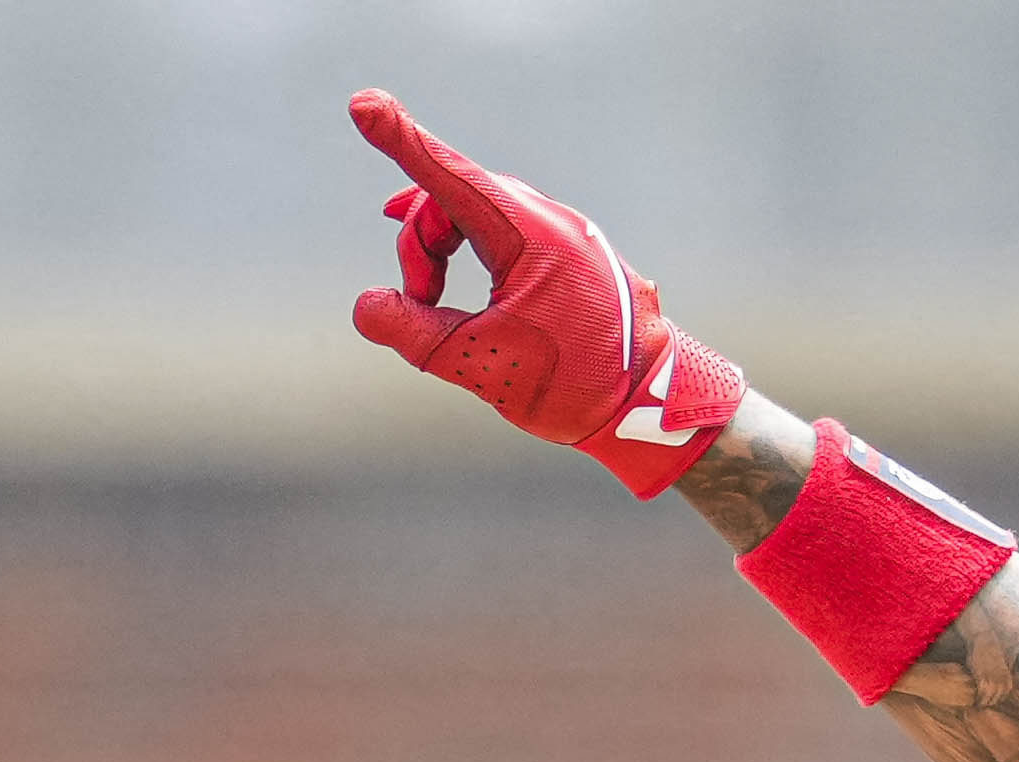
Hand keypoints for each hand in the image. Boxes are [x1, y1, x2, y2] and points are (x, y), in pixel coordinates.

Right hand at [345, 89, 746, 495]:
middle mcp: (546, 218)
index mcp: (528, 235)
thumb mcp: (484, 363)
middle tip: (419, 304)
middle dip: (420, 247)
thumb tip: (366, 306)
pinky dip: (466, 246)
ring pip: (474, 214)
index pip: (449, 177)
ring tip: (436, 305)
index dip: (402, 141)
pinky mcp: (564, 246)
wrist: (655, 401)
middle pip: (452, 201)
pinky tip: (446, 263)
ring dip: (441, 252)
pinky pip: (501, 226)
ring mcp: (558, 228)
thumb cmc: (577, 385)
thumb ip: (417, 333)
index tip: (363, 104)